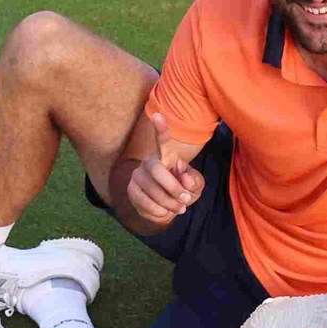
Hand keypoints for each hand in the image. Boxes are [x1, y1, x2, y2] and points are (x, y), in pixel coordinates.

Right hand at [124, 112, 204, 228]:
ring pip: (153, 192)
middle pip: (158, 171)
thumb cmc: (182, 191)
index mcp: (166, 157)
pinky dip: (160, 212)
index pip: (163, 140)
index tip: (157, 115)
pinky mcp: (131, 191)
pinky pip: (145, 204)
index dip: (161, 128)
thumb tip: (184, 180)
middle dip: (174, 189)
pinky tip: (164, 211)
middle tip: (186, 200)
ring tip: (179, 208)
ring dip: (170, 205)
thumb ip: (195, 181)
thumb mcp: (195, 186)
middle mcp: (148, 163)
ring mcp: (137, 176)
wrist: (165, 207)